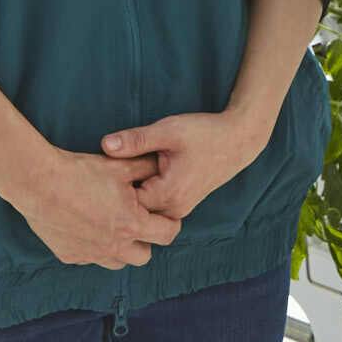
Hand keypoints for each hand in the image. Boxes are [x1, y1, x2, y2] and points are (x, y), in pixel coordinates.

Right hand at [5, 145, 181, 268]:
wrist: (39, 183)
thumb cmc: (81, 172)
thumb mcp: (119, 166)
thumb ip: (147, 168)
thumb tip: (164, 165)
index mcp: (131, 225)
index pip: (168, 234)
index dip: (170, 223)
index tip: (163, 214)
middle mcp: (114, 247)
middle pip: (144, 256)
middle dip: (146, 240)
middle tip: (136, 220)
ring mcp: (91, 255)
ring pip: (118, 262)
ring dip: (121, 248)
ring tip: (112, 225)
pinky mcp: (71, 256)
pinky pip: (91, 259)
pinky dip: (94, 247)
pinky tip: (86, 226)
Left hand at [102, 105, 269, 221]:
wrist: (237, 140)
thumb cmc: (204, 133)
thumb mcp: (166, 131)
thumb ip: (135, 140)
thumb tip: (104, 145)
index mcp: (168, 196)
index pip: (124, 202)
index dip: (112, 184)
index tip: (106, 167)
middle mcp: (173, 210)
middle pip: (132, 208)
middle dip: (121, 189)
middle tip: (113, 166)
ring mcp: (179, 210)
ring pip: (143, 207)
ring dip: (134, 190)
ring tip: (129, 167)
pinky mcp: (181, 204)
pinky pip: (154, 204)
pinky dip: (145, 190)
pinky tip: (143, 171)